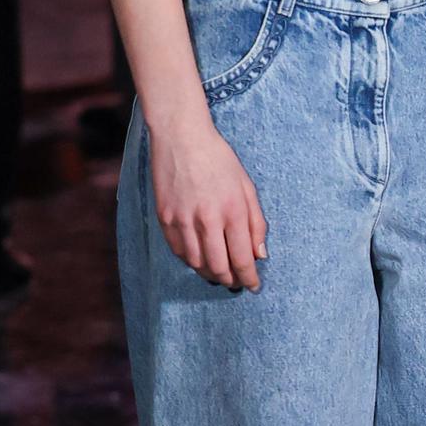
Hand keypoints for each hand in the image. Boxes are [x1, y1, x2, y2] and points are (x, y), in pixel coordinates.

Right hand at [149, 112, 268, 289]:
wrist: (182, 139)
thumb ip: (256, 223)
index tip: (253, 286)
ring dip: (210, 274)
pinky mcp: (165, 218)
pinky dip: (191, 261)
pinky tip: (200, 260)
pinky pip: (179, 251)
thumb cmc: (219, 160)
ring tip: (219, 275)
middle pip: (219, 268)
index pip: (242, 259)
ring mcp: (183, 221)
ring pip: (197, 264)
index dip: (249, 278)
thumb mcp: (247, 187)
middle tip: (236, 283)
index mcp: (233, 211)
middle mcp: (207, 220)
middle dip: (230, 281)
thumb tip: (260, 255)